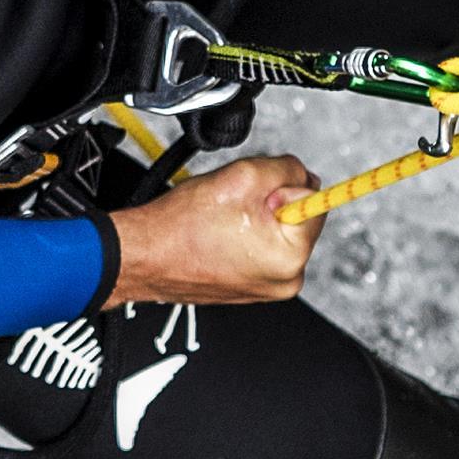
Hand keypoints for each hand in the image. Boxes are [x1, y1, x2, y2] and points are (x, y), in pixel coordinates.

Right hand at [103, 153, 320, 305]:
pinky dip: (245, 236)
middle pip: (297, 220)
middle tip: (234, 204)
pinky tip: (219, 234)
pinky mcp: (249, 289)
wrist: (142, 256)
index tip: (259, 190)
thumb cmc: (181, 227)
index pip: (316, 204)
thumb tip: (304, 177)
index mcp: (290, 258)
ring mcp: (266, 289)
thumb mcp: (243, 176)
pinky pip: (260, 250)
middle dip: (271, 203)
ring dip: (257, 219)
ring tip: (222, 220)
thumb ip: (287, 169)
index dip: (283, 186)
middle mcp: (285, 281)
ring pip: (277, 233)